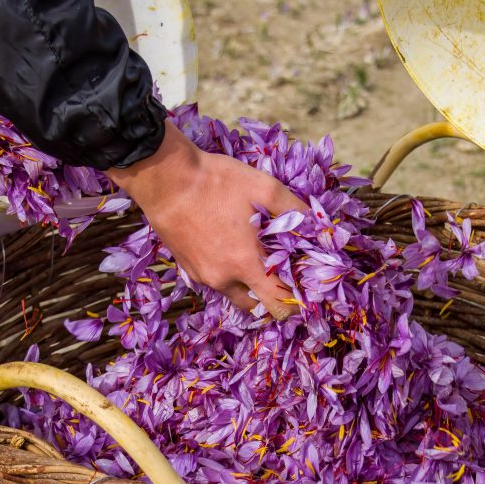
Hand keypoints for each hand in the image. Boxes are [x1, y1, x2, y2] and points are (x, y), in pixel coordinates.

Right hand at [108, 121, 305, 317]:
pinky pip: (215, 281)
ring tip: (258, 259)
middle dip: (272, 296)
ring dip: (249, 285)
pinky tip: (232, 248)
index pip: (278, 304)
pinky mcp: (187, 267)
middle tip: (282, 275)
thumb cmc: (217, 181)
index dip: (296, 301)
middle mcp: (223, 278)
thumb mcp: (265, 188)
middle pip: (256, 306)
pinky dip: (228, 274)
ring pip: (233, 294)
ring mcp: (201, 276)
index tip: (304, 288)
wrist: (165, 177)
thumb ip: (296, 211)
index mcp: (246, 264)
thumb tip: (320, 227)